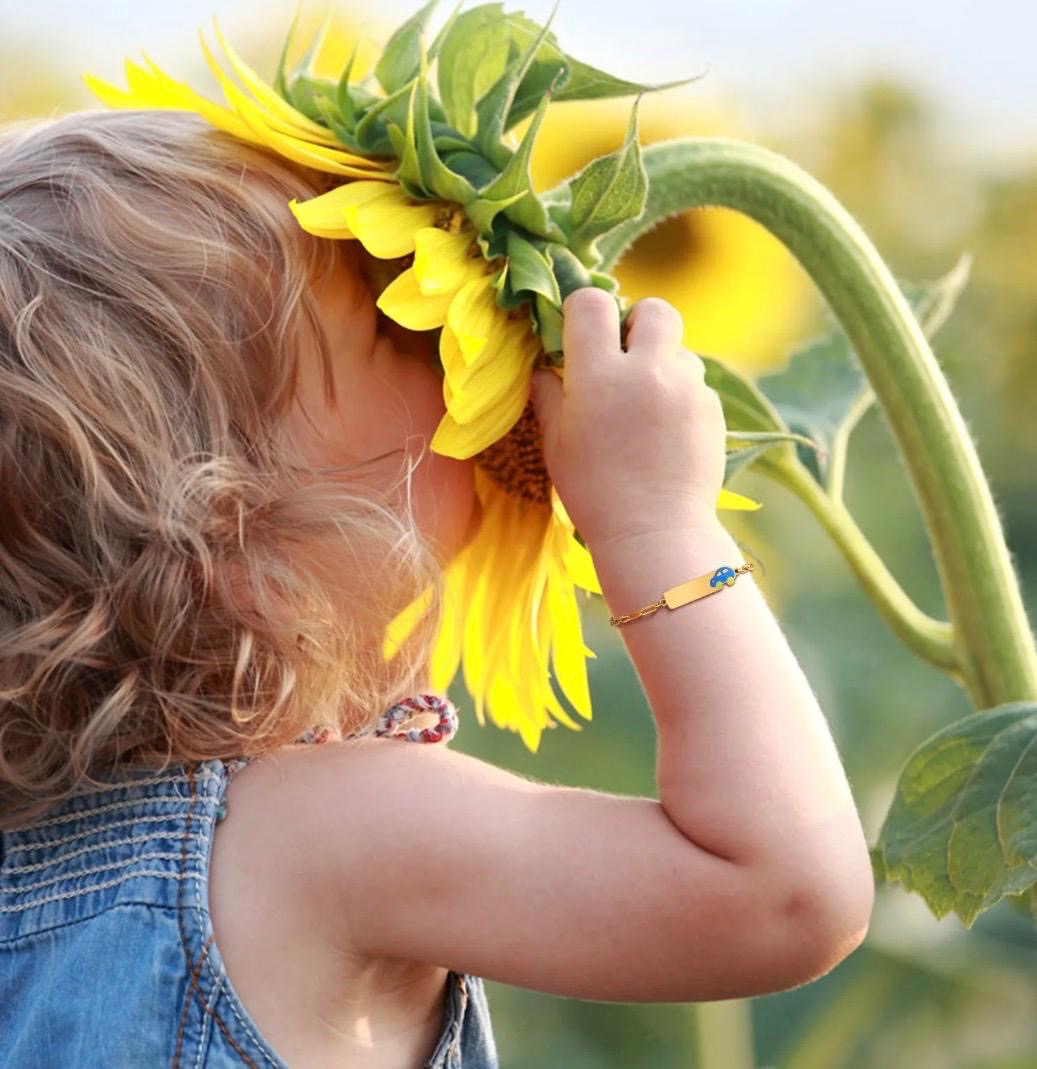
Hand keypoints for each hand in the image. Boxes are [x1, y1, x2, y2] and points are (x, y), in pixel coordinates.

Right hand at [529, 288, 726, 547]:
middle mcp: (648, 370)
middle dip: (637, 323)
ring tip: (646, 406)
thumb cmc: (593, 492)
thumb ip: (549, 396)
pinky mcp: (712, 410)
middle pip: (654, 309)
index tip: (580, 334)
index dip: (583, 311)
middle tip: (624, 357)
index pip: (592, 303)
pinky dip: (680, 397)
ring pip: (679, 350)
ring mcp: (687, 388)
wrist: (654, 533)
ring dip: (662, 364)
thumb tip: (543, 369)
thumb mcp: (557, 444)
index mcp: (599, 375)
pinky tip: (666, 434)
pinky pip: (696, 384)